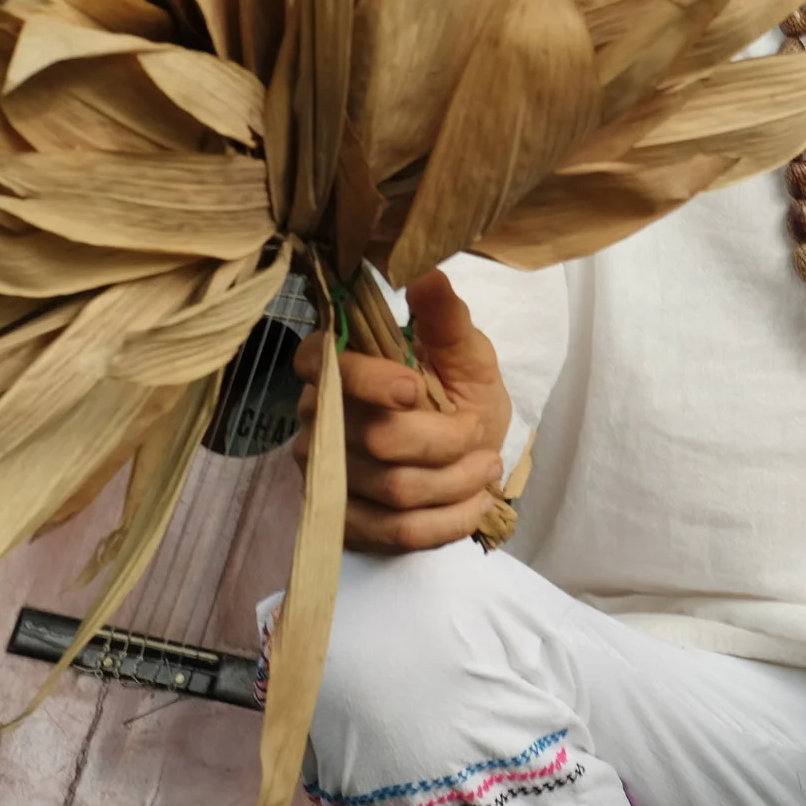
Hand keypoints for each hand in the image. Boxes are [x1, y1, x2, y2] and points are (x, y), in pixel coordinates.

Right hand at [293, 268, 512, 552]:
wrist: (472, 454)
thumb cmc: (462, 394)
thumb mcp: (467, 354)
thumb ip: (446, 319)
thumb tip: (427, 273)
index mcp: (337, 365)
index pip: (318, 364)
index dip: (366, 380)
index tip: (416, 388)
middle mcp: (319, 419)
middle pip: (373, 438)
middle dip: (443, 440)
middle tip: (479, 434)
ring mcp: (327, 475)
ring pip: (393, 489)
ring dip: (456, 482)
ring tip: (487, 466)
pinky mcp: (347, 522)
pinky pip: (397, 532)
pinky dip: (449, 521)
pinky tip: (476, 503)